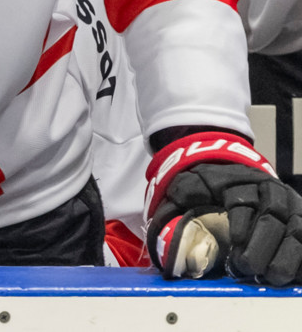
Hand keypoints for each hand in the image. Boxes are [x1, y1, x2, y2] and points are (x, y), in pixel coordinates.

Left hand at [148, 131, 301, 284]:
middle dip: (261, 246)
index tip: (234, 244)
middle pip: (273, 219)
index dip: (241, 224)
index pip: (244, 202)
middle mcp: (271, 192)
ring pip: (297, 232)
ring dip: (285, 257)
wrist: (237, 172)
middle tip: (246, 267)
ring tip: (268, 276)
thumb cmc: (211, 186)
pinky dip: (300, 262)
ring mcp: (292, 208)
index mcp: (241, 181)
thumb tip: (161, 231)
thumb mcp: (190, 184)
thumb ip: (178, 202)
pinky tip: (289, 276)